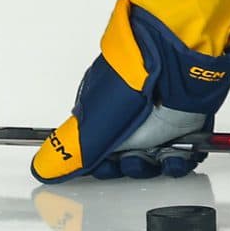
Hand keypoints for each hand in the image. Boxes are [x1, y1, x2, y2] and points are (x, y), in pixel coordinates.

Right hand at [33, 0, 229, 182]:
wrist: (179, 60)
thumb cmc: (135, 80)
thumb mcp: (95, 122)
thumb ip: (70, 150)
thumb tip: (42, 169)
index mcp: (106, 117)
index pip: (101, 153)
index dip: (103, 167)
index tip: (107, 169)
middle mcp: (131, 120)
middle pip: (129, 160)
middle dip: (132, 167)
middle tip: (135, 159)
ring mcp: (160, 122)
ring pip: (157, 161)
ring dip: (157, 165)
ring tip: (160, 155)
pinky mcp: (187, 125)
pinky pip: (184, 154)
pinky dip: (181, 160)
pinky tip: (178, 155)